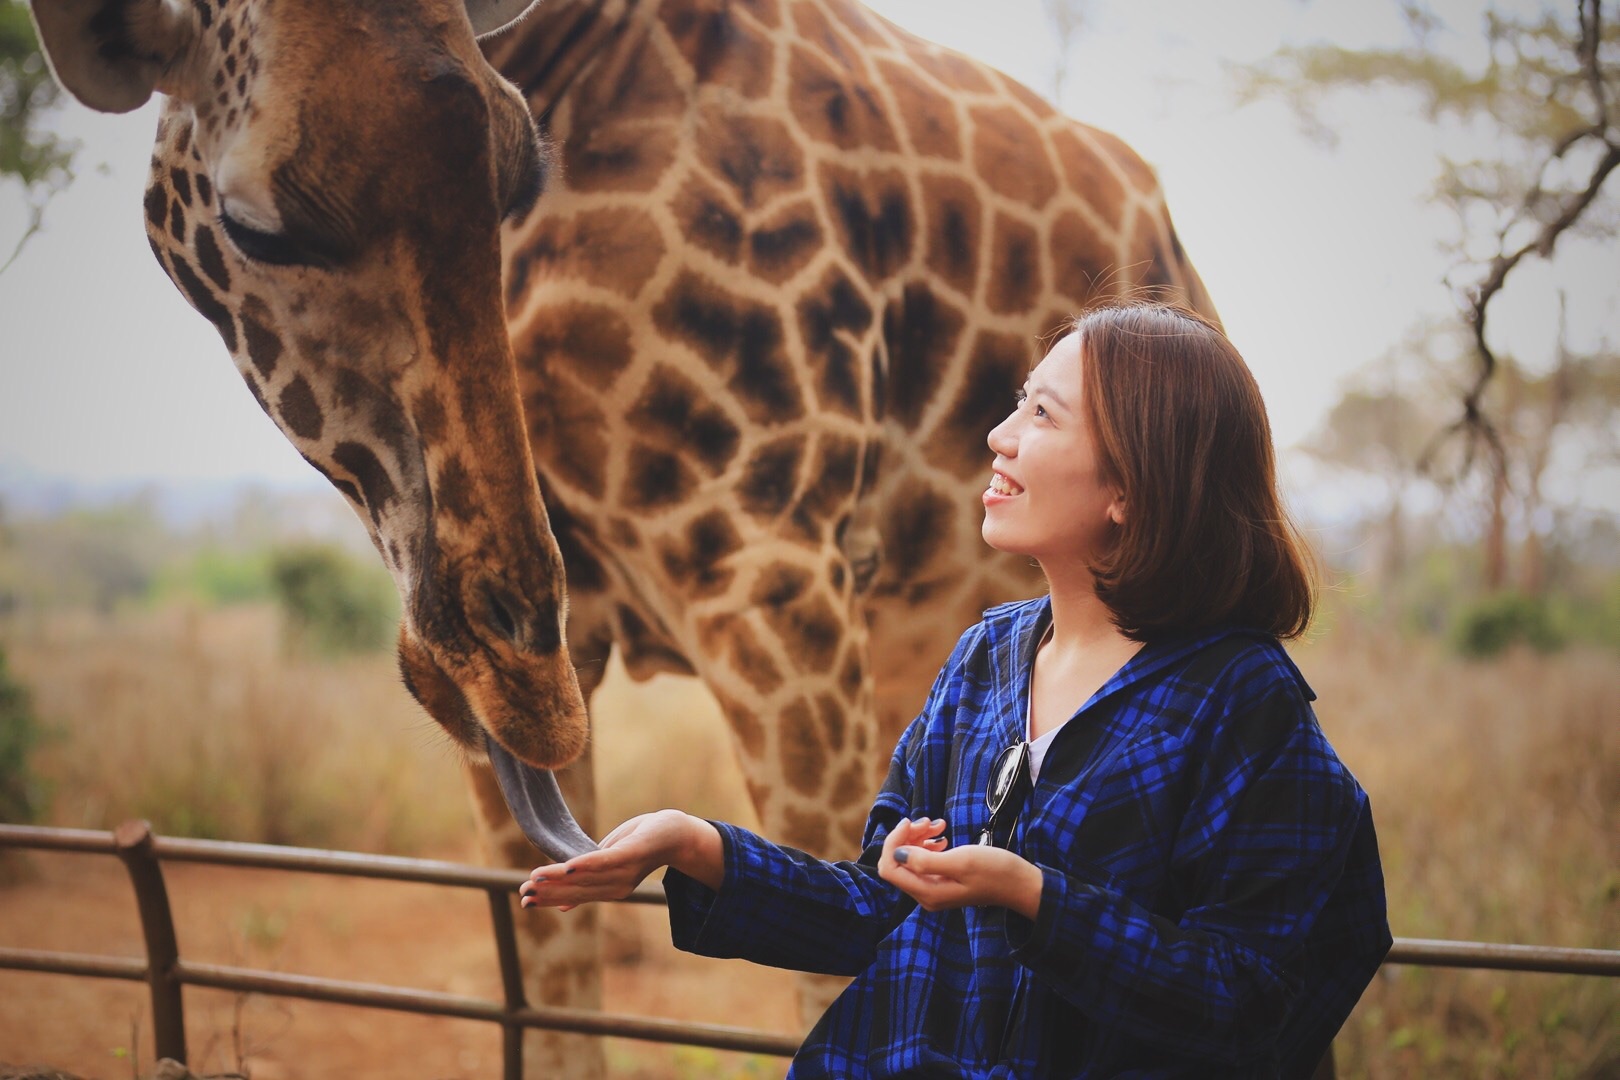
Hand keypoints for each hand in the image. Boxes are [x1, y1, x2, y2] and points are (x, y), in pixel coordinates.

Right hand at [518, 809, 716, 910]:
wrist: (676, 834)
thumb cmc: (640, 845)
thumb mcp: (609, 864)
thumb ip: (588, 882)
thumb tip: (561, 906)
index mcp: (609, 889)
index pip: (575, 896)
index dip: (549, 898)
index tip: (524, 901)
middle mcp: (617, 887)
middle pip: (577, 890)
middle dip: (548, 892)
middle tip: (522, 894)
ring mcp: (625, 872)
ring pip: (586, 877)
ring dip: (559, 878)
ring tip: (535, 879)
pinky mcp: (632, 854)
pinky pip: (605, 861)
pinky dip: (586, 864)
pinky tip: (568, 866)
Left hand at [878, 817, 1043, 919]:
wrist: (1020, 883)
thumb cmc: (994, 871)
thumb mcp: (961, 861)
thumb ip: (925, 860)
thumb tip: (897, 854)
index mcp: (927, 892)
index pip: (889, 867)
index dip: (893, 842)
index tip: (910, 822)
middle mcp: (925, 895)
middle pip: (898, 862)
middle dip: (907, 837)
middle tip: (929, 821)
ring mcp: (933, 889)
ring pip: (911, 858)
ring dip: (919, 837)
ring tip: (939, 824)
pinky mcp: (942, 881)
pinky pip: (925, 861)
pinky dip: (929, 844)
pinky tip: (942, 836)